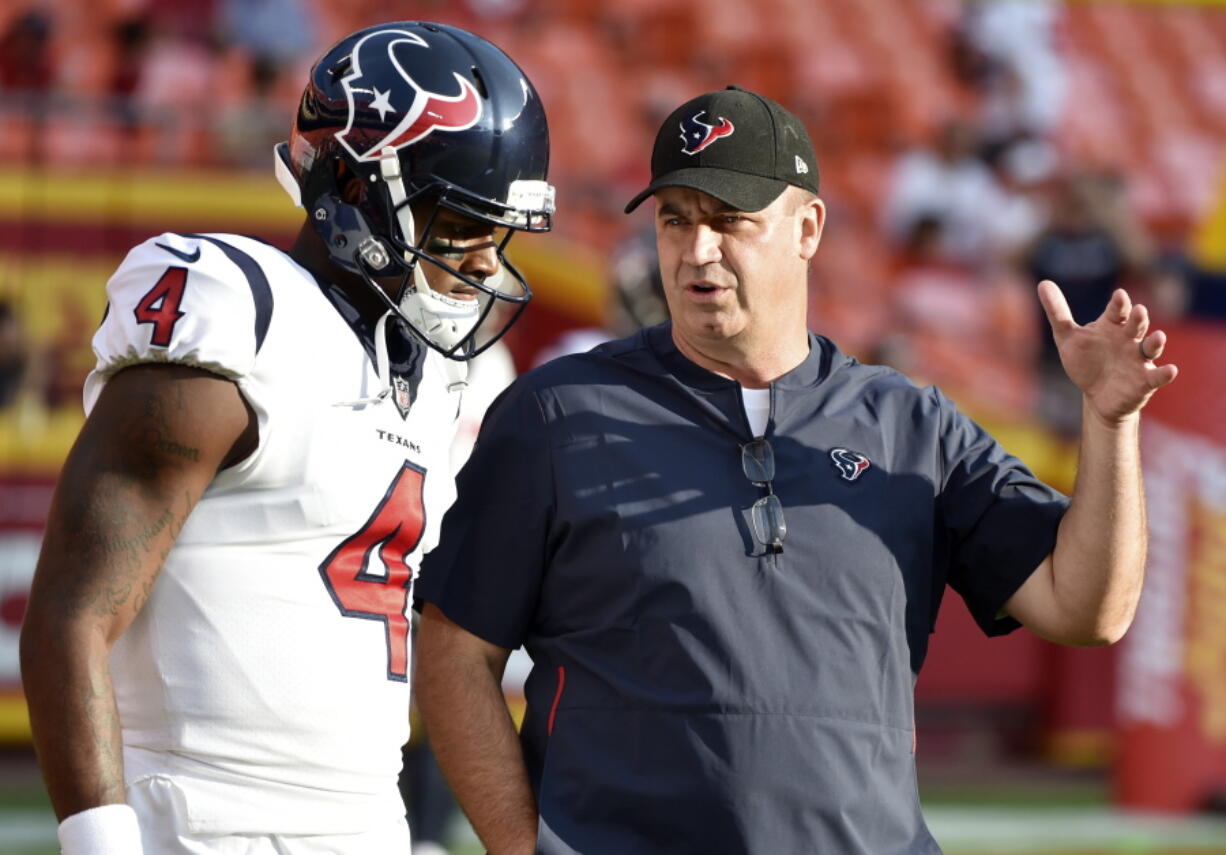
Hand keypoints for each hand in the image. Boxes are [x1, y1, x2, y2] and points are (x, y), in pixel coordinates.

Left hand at [1037, 280, 1177, 425]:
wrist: (1097, 396)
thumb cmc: (1085, 361)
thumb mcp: (1068, 337)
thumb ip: (1058, 312)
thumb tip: (1043, 283)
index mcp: (1112, 326)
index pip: (1118, 311)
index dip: (1119, 304)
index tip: (1119, 295)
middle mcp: (1129, 339)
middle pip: (1136, 325)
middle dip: (1138, 319)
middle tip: (1138, 311)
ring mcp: (1139, 359)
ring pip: (1151, 347)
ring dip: (1156, 342)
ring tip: (1158, 337)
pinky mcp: (1145, 380)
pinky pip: (1158, 375)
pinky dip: (1165, 373)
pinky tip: (1170, 370)